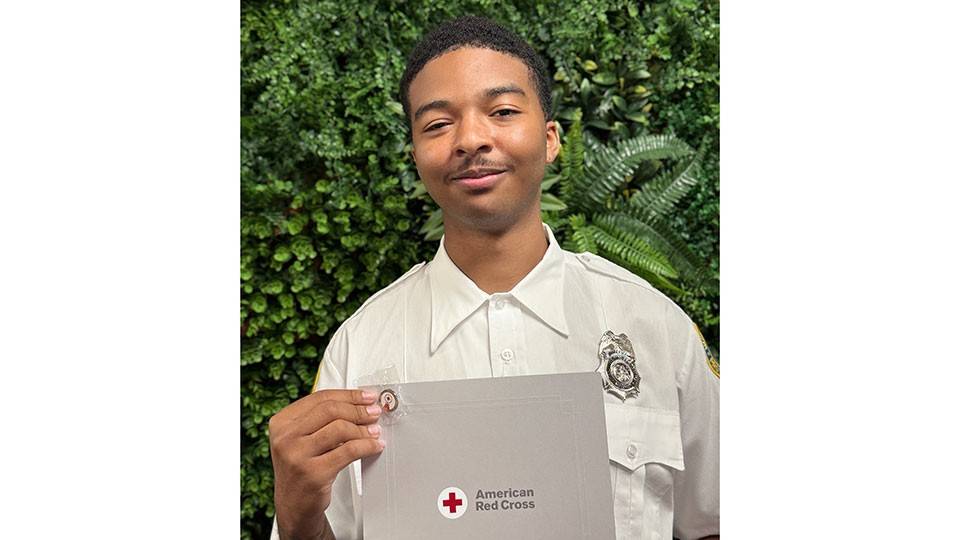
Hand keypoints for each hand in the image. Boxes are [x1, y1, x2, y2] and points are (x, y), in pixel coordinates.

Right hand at [269, 389, 383, 538]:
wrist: (293, 504)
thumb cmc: (302, 467)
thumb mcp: (301, 438)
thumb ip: (321, 419)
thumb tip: (359, 403)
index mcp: (281, 423)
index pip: (320, 398)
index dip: (348, 395)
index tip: (366, 397)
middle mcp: (285, 437)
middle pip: (330, 410)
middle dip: (358, 410)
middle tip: (374, 413)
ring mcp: (297, 456)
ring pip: (341, 429)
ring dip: (364, 429)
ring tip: (375, 431)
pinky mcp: (314, 473)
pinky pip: (348, 451)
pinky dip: (366, 446)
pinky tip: (374, 446)